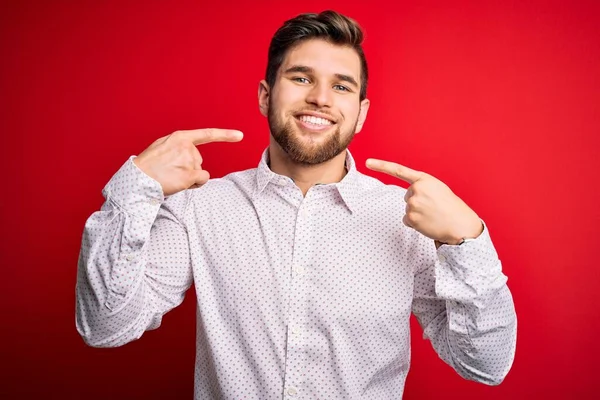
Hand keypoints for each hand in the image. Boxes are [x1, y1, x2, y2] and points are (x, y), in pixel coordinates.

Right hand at [134, 128, 242, 195]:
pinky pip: (203, 179)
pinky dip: (196, 183)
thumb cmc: (147, 166)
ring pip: (200, 171)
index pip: (207, 134)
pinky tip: (181, 183)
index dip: (225, 135)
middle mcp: (186, 147)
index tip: (240, 135)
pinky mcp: (190, 174)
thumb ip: (177, 146)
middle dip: (188, 167)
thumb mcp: (161, 147)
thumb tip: (190, 150)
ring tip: (171, 177)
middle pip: (198, 160)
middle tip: (170, 171)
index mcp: (179, 137)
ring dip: (189, 177)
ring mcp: (189, 160)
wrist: (138, 180)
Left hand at [366, 158, 482, 244]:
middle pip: (407, 196)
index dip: (381, 166)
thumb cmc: (452, 208)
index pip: (399, 170)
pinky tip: (429, 223)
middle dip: (418, 202)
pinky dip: (416, 224)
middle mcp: (416, 189)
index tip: (368, 162)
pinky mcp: (410, 217)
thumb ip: (423, 188)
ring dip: (418, 214)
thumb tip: (410, 199)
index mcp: (425, 179)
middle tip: (434, 208)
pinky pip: (407, 220)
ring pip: (407, 209)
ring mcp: (412, 203)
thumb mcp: (438, 190)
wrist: (461, 225)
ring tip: (434, 216)